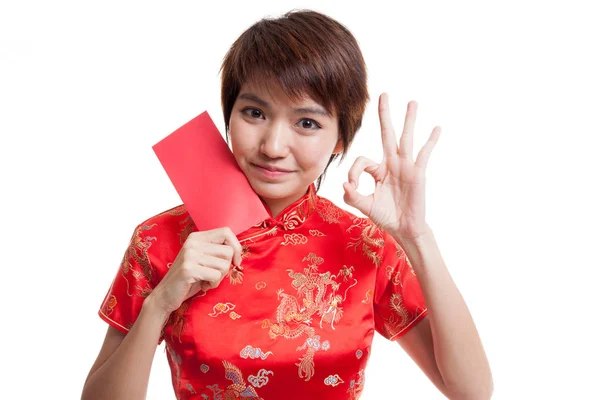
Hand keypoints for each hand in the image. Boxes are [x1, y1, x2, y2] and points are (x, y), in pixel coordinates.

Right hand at [146, 227, 242, 316]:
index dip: (236, 247)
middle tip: (213, 274)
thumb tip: (238, 251)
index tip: (234, 261)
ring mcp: (190, 255)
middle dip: (226, 267)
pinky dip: (213, 284)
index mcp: (197, 237)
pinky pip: (216, 276)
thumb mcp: (204, 260)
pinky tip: (202, 285)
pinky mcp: (189, 269)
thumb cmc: (190, 279)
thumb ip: (217, 251)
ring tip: (206, 280)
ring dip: (219, 278)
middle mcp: (193, 243)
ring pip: (224, 265)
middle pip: (228, 251)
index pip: (226, 232)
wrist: (166, 295)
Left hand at [343, 93, 440, 240]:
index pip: (362, 159)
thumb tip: (344, 185)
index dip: (353, 171)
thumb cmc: (386, 216)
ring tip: (412, 102)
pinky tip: (437, 128)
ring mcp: (406, 167)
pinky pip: (424, 155)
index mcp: (379, 170)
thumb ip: (353, 196)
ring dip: (409, 120)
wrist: (404, 229)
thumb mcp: (365, 206)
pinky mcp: (417, 174)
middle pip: (388, 134)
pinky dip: (430, 141)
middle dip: (385, 115)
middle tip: (384, 94)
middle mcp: (392, 164)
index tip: (351, 186)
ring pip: (406, 138)